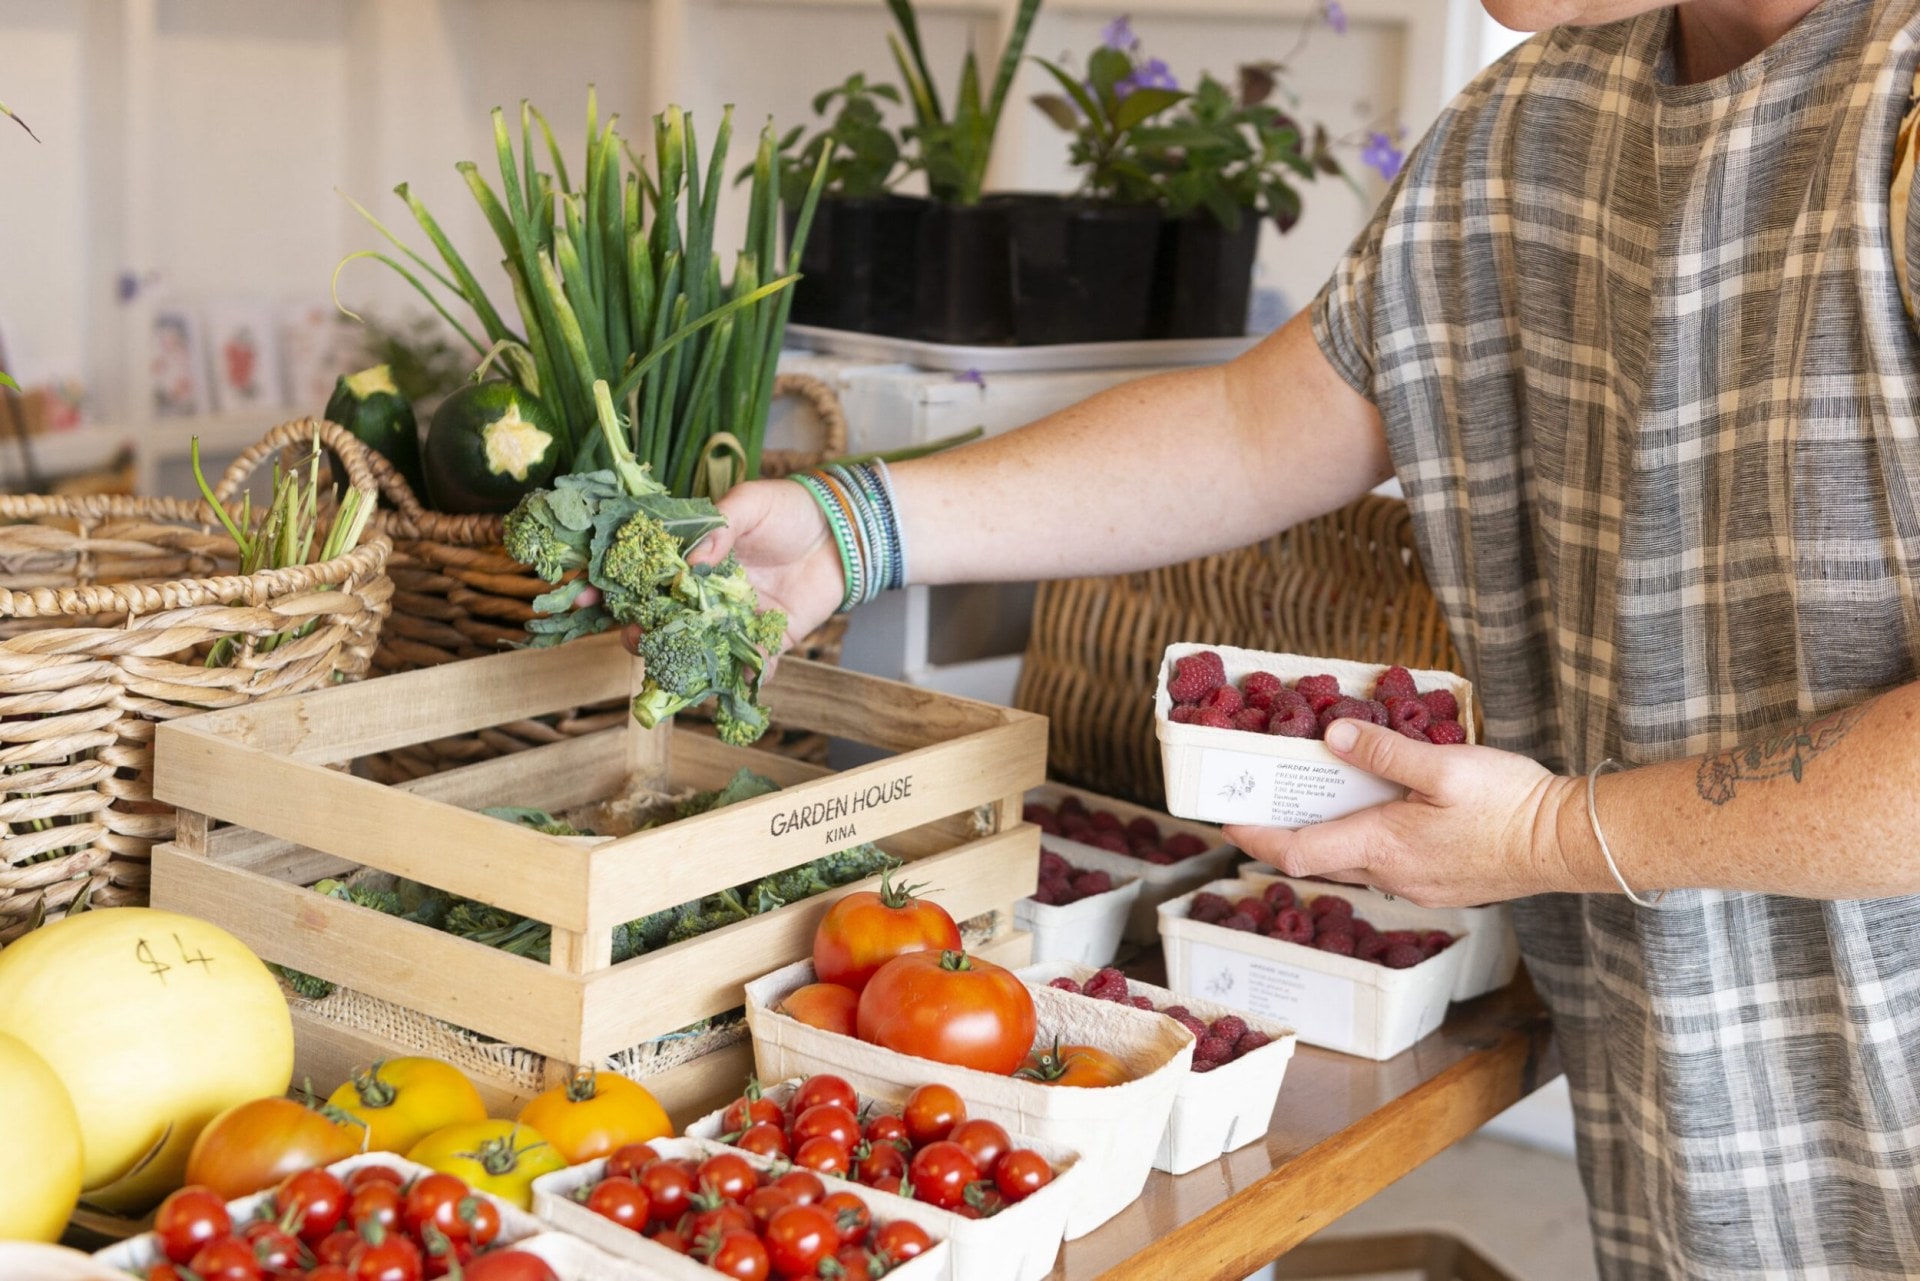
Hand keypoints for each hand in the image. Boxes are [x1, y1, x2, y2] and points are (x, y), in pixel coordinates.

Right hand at [620, 478, 843, 659]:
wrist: (845, 531)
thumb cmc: (790, 509)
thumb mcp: (750, 502)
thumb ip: (719, 526)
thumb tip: (691, 562)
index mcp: (690, 556)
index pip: (638, 571)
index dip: (606, 582)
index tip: (580, 592)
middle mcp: (704, 593)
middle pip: (657, 617)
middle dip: (635, 628)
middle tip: (629, 632)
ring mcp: (732, 620)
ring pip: (695, 648)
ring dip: (679, 660)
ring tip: (669, 662)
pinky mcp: (767, 640)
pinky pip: (751, 667)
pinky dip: (745, 677)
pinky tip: (739, 677)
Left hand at [1224, 718, 1583, 907]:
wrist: (1570, 843)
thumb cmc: (1511, 804)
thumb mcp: (1444, 766)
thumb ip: (1384, 752)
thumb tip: (1332, 735)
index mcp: (1382, 845)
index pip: (1298, 850)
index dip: (1255, 836)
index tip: (1226, 820)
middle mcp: (1393, 874)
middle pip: (1319, 860)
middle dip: (1284, 835)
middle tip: (1261, 806)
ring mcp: (1419, 885)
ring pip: (1354, 863)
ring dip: (1327, 837)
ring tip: (1315, 801)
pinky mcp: (1442, 884)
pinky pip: (1386, 865)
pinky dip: (1365, 842)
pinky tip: (1378, 814)